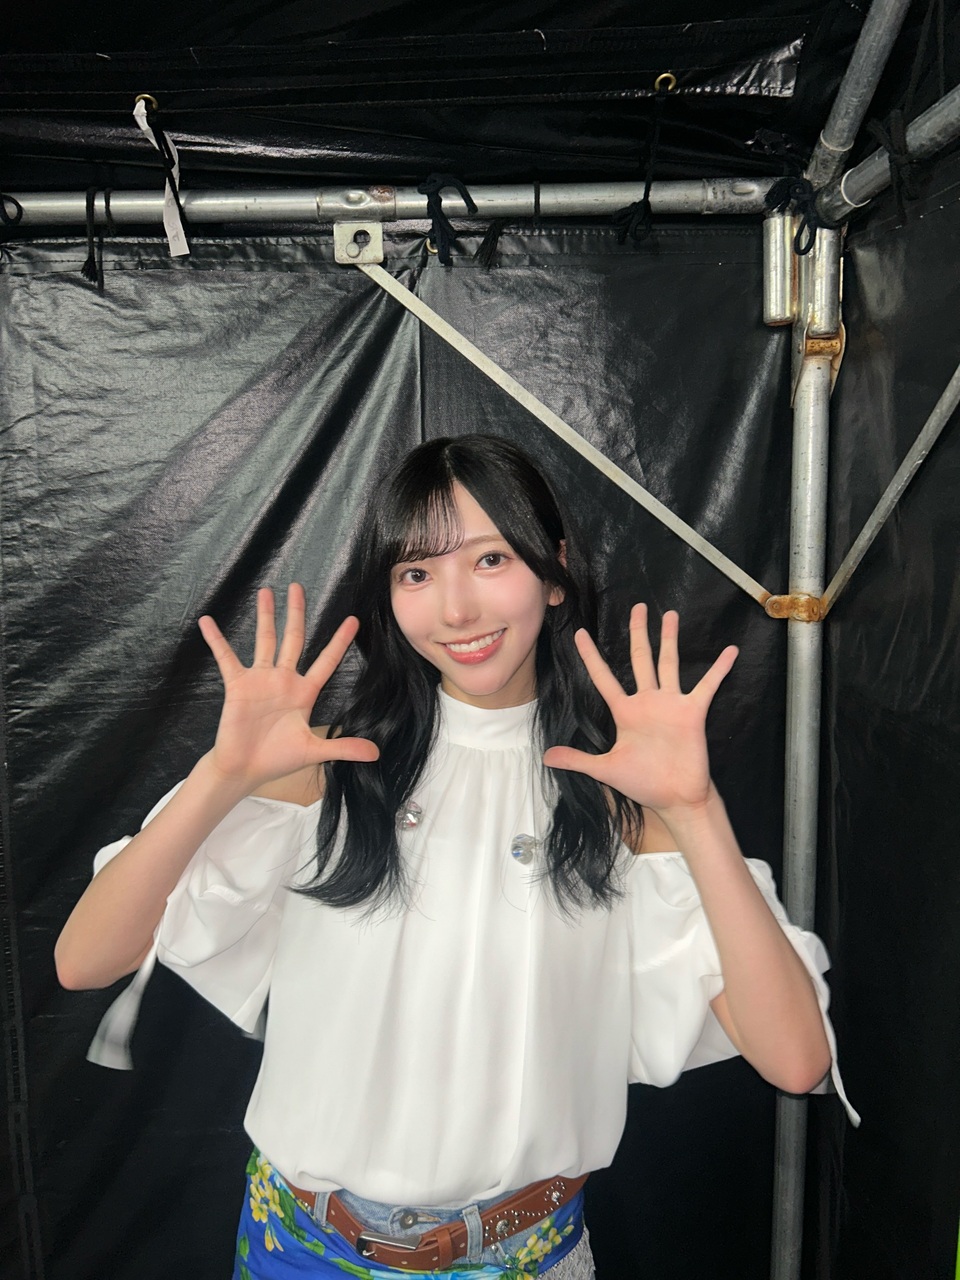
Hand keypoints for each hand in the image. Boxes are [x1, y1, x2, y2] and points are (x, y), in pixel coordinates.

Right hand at [198, 584, 378, 789]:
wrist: (244, 769)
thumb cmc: (278, 759)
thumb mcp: (314, 751)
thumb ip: (343, 747)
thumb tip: (376, 753)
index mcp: (304, 692)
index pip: (326, 660)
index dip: (339, 641)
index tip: (352, 620)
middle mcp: (284, 679)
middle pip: (293, 638)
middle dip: (296, 613)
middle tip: (298, 587)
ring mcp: (260, 680)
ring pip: (264, 640)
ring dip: (265, 616)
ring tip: (266, 591)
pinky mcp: (237, 685)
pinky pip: (226, 657)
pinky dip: (216, 640)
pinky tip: (208, 621)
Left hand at [542, 604, 736, 814]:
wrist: (676, 799)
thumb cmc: (643, 783)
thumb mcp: (606, 769)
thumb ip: (578, 760)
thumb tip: (546, 757)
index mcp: (625, 712)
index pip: (603, 677)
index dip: (591, 656)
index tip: (579, 634)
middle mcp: (647, 702)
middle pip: (640, 659)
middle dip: (638, 633)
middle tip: (638, 607)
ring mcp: (671, 704)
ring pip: (668, 663)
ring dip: (670, 639)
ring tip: (671, 615)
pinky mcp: (693, 712)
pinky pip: (707, 686)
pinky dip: (719, 669)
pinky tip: (730, 651)